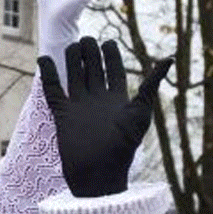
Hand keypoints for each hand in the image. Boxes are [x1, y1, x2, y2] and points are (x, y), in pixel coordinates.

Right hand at [39, 38, 169, 198]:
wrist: (99, 173)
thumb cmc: (123, 146)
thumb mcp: (141, 112)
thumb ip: (150, 85)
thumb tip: (168, 59)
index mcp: (117, 97)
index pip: (113, 67)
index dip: (111, 53)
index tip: (108, 43)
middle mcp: (98, 99)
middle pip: (92, 67)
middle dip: (89, 51)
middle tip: (88, 41)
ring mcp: (79, 105)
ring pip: (73, 74)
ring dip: (72, 58)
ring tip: (73, 46)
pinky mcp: (62, 113)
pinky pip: (53, 89)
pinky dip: (48, 73)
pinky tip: (44, 59)